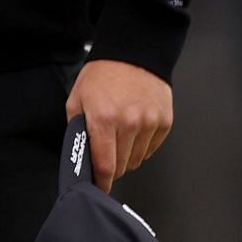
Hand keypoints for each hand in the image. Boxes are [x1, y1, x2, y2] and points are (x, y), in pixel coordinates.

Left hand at [65, 59, 172, 192]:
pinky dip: (142, 146)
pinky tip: (134, 130)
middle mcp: (129, 123)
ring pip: (138, 159)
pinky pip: (152, 148)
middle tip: (106, 154)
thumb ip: (76, 127)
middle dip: (112, 166)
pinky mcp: (164, 122)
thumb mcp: (77, 97)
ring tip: (120, 136)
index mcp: (104, 118)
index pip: (105, 165)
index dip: (102, 181)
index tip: (100, 187)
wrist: (133, 54)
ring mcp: (149, 123)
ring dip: (127, 156)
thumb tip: (81, 152)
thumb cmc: (103, 74)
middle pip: (123, 166)